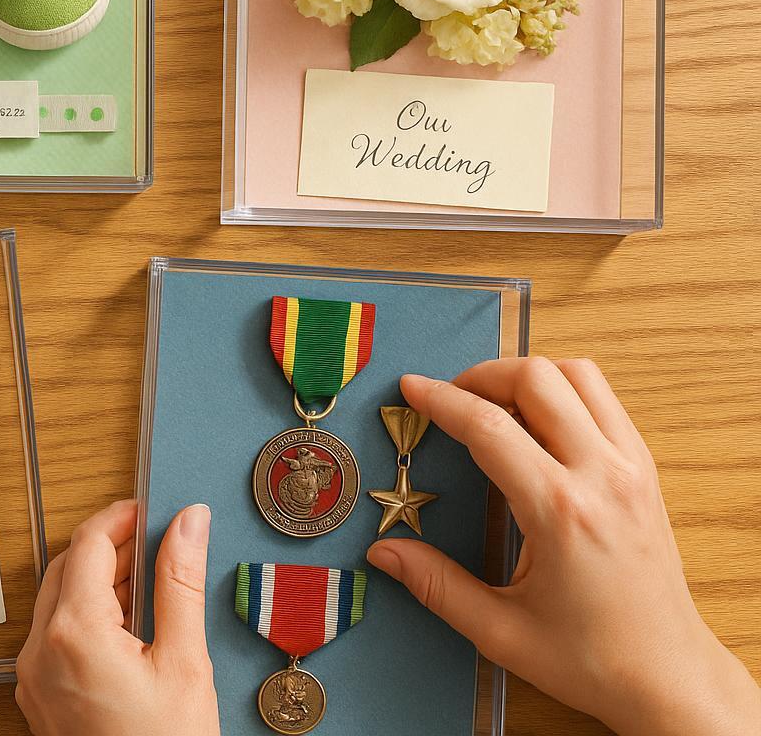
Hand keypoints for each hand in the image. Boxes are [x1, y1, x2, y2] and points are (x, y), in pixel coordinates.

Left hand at [15, 499, 219, 735]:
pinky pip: (53, 635)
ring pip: (57, 600)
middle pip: (67, 567)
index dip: (121, 517)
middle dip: (110, 548)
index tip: (151, 510)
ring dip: (98, 582)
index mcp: (73, 633)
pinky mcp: (37, 696)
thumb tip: (187, 524)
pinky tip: (128, 628)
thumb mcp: (184, 661)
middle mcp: (39, 650)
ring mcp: (32, 676)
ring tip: (150, 589)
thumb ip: (180, 583)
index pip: (88, 543)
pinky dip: (86, 616)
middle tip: (157, 545)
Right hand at [366, 359, 760, 735]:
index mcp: (561, 512)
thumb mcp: (500, 631)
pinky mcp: (646, 473)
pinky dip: (565, 394)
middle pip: (538, 378)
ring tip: (493, 404)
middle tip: (449, 398)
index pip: (489, 426)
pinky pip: (605, 402)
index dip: (440, 400)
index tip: (410, 390)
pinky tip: (537, 425)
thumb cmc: (593, 660)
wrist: (669, 678)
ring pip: (580, 375)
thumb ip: (435, 585)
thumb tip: (384, 551)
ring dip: (529, 377)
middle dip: (482, 375)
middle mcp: (604, 477)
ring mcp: (633, 469)